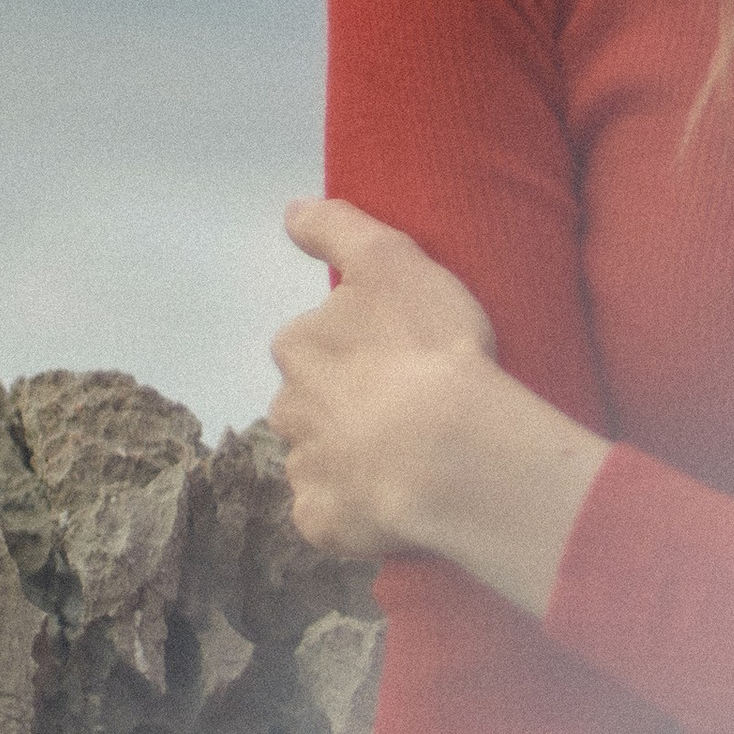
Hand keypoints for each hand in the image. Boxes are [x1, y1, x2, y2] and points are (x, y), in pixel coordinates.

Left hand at [269, 198, 498, 558]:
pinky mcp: (322, 521)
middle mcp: (287, 408)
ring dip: (353, 458)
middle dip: (346, 407)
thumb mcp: (393, 262)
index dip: (355, 350)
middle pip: (310, 405)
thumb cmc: (428, 350)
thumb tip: (292, 211)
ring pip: (322, 460)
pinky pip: (333, 515)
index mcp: (299, 347)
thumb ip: (339, 229)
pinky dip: (357, 511)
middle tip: (411, 411)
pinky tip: (398, 503)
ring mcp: (304, 469)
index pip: (312, 344)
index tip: (400, 358)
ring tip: (413, 460)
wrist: (447, 450)